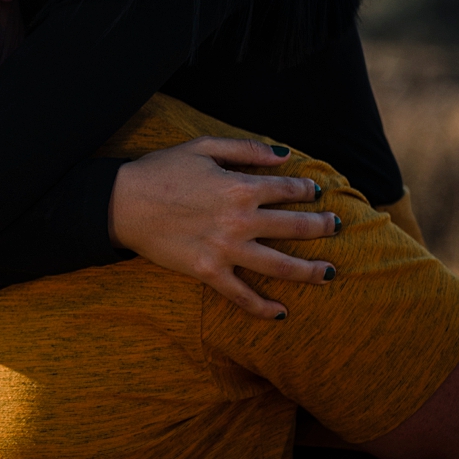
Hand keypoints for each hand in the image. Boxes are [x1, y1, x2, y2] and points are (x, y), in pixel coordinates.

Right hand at [110, 137, 338, 319]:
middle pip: (294, 227)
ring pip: (279, 265)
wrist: (122, 203)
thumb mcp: (204, 146)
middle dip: (321, 226)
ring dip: (309, 270)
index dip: (306, 188)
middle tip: (337, 227)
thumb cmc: (161, 170)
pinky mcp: (208, 272)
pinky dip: (263, 308)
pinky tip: (282, 312)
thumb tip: (283, 154)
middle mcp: (239, 220)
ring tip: (330, 273)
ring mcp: (225, 250)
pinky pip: (241, 295)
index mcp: (240, 186)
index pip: (287, 189)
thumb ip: (246, 148)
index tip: (315, 190)